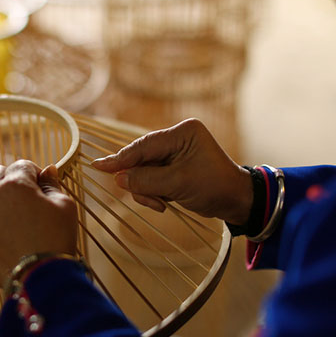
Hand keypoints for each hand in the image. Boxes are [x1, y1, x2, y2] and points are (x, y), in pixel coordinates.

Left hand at [0, 160, 77, 286]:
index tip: (40, 187)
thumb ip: (52, 185)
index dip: (34, 175)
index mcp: (16, 184)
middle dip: (11, 179)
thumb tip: (47, 170)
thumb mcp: (64, 207)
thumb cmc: (55, 240)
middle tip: (23, 199)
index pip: (22, 165)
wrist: (40, 279)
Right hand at [91, 118, 252, 224]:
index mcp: (182, 132)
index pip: (144, 146)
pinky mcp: (174, 167)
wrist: (238, 202)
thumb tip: (118, 179)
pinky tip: (164, 203)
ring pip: (144, 171)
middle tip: (149, 200)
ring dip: (147, 190)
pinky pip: (152, 178)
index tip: (98, 166)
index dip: (120, 158)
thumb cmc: (214, 187)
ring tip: (161, 204)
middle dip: (141, 182)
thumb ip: (146, 180)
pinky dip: (154, 193)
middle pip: (141, 159)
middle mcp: (177, 138)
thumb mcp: (178, 184)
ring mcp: (175, 153)